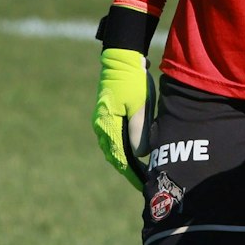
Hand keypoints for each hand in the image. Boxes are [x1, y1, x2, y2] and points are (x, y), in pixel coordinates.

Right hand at [93, 48, 150, 185]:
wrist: (121, 60)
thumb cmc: (132, 82)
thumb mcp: (140, 106)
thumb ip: (138, 130)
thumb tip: (139, 154)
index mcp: (107, 124)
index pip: (119, 156)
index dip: (130, 172)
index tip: (141, 183)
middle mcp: (101, 125)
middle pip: (113, 155)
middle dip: (127, 169)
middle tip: (143, 181)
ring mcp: (102, 120)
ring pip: (112, 147)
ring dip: (124, 160)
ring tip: (140, 171)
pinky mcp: (107, 114)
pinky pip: (113, 138)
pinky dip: (123, 148)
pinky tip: (134, 153)